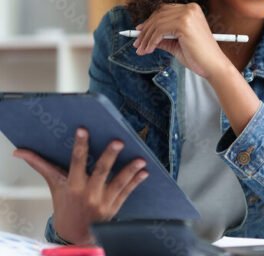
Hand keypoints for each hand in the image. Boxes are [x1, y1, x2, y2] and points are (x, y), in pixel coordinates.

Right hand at [13, 128, 147, 244]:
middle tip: (119, 141)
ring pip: (118, 183)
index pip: (76, 161)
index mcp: (73, 185)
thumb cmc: (65, 204)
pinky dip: (136, 182)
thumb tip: (19, 152)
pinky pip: (127, 193)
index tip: (83, 130)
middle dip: (109, 157)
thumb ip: (41, 165)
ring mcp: (103, 200)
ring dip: (129, 170)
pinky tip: (144, 172)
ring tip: (141, 160)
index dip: (80, 146)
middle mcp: (88, 192)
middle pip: (100, 171)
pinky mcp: (114, 206)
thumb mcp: (54, 185)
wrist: (75, 233)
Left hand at [133, 2, 231, 79]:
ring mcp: (187, 15)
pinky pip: (159, 31)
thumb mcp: (177, 44)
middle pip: (158, 15)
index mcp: (192, 10)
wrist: (213, 66)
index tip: (140, 31)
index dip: (150, 21)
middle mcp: (190, 9)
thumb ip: (163, 38)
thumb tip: (145, 37)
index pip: (164, 11)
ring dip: (146, 38)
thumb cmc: (199, 56)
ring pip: (157, 23)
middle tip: (137, 43)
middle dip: (145, 30)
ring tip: (141, 49)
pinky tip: (149, 50)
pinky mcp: (183, 24)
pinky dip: (151, 41)